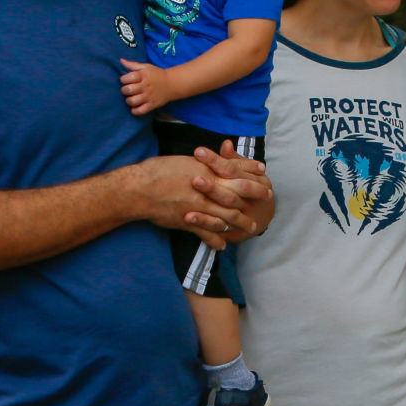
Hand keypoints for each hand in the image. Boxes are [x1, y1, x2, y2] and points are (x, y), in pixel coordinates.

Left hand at [120, 60, 173, 115]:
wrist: (172, 83)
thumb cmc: (157, 74)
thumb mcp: (146, 67)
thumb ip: (133, 65)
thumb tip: (121, 61)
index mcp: (143, 75)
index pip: (127, 78)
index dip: (123, 79)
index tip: (125, 80)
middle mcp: (145, 86)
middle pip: (128, 90)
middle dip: (124, 90)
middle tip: (127, 90)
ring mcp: (149, 97)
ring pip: (133, 101)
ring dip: (129, 100)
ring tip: (131, 98)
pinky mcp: (152, 105)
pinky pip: (140, 111)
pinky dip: (135, 111)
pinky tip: (135, 107)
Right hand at [134, 156, 260, 249]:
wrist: (139, 189)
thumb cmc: (158, 171)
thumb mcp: (184, 161)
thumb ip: (203, 163)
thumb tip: (215, 160)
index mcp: (205, 171)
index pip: (235, 170)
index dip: (251, 172)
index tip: (263, 172)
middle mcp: (206, 188)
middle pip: (238, 194)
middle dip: (254, 196)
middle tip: (267, 199)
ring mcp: (199, 206)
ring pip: (226, 216)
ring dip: (240, 222)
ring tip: (252, 227)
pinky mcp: (189, 221)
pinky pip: (207, 233)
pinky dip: (216, 240)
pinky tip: (223, 245)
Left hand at [185, 140, 273, 242]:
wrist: (263, 215)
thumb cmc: (252, 187)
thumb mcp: (248, 172)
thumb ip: (234, 159)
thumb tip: (226, 143)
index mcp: (254, 180)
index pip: (232, 169)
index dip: (216, 161)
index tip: (199, 152)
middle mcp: (248, 199)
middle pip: (230, 191)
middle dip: (212, 186)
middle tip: (194, 179)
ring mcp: (241, 216)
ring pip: (225, 211)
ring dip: (206, 206)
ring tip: (188, 203)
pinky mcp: (232, 229)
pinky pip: (217, 228)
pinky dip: (203, 223)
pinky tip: (187, 218)